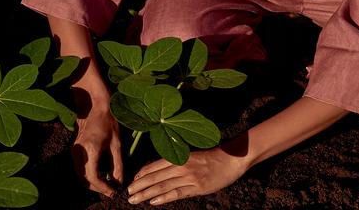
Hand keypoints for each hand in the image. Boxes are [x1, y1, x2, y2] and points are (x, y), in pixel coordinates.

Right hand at [72, 107, 122, 196]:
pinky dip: (87, 175)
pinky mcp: (74, 149)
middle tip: (111, 190)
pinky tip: (100, 174)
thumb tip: (119, 182)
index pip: (93, 177)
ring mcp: (74, 150)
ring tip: (106, 184)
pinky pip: (78, 168)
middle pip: (84, 179)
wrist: (94, 106)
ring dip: (92, 183)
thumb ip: (117, 164)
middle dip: (97, 187)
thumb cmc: (108, 121)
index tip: (113, 192)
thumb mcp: (117, 143)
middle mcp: (79, 152)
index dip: (103, 188)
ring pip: (79, 175)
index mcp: (90, 150)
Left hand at [127, 145, 248, 205]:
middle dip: (140, 185)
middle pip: (156, 177)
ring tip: (135, 199)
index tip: (133, 181)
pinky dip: (163, 198)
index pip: (155, 166)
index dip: (143, 174)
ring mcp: (189, 177)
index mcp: (179, 157)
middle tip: (128, 193)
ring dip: (147, 194)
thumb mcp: (191, 156)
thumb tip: (160, 171)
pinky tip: (153, 202)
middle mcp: (181, 166)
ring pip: (163, 186)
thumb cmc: (210, 157)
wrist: (230, 159)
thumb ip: (177, 162)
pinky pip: (177, 193)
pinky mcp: (197, 188)